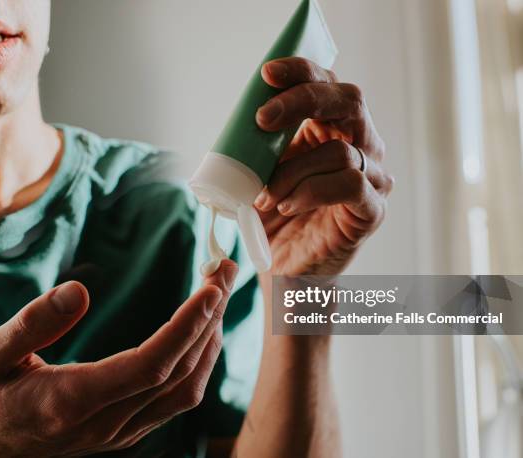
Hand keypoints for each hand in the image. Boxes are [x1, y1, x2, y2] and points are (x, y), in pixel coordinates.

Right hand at [0, 261, 237, 456]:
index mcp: (71, 401)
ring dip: (209, 339)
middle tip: (224, 271)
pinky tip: (202, 331)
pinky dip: (198, 361)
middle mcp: (106, 423)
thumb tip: (80, 290)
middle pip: (177, 371)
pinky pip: (177, 398)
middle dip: (209, 318)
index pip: (148, 366)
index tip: (210, 290)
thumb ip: (32, 324)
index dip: (185, 327)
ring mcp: (120, 431)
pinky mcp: (127, 430)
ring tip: (219, 293)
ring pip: (186, 389)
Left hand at [254, 57, 393, 275]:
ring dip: (291, 171)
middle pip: (348, 101)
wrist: (287, 269)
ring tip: (262, 196)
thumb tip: (240, 120)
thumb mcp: (263, 170)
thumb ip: (262, 144)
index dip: (302, 72)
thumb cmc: (275, 217)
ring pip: (339, 151)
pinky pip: (348, 185)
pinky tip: (286, 206)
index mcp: (335, 129)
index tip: (267, 74)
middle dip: (303, 101)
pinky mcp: (372, 209)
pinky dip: (309, 192)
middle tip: (263, 119)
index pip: (327, 84)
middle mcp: (362, 146)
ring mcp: (373, 177)